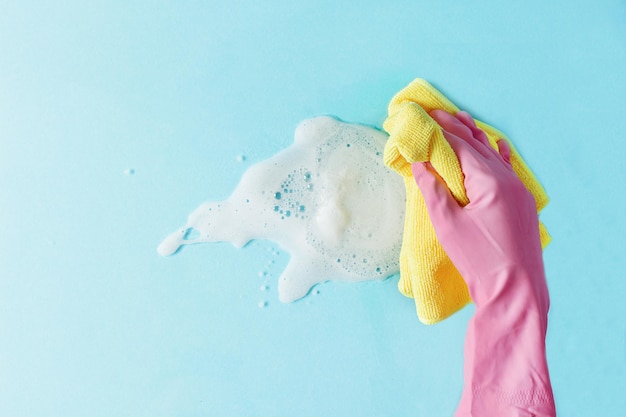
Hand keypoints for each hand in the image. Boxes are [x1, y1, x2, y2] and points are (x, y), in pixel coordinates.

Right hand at [411, 110, 544, 303]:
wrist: (515, 291)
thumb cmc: (478, 260)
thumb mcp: (448, 225)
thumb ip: (433, 189)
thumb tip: (420, 162)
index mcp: (490, 182)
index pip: (460, 148)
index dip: (439, 133)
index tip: (423, 119)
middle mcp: (508, 180)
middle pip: (477, 146)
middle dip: (456, 129)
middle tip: (436, 113)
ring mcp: (519, 191)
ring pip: (494, 155)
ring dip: (476, 138)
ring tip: (462, 118)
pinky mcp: (523, 204)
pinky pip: (510, 170)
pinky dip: (500, 154)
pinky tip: (499, 143)